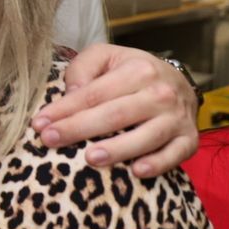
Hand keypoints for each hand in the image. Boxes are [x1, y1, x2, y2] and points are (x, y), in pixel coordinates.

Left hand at [34, 45, 198, 177]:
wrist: (177, 82)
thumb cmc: (131, 72)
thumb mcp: (106, 57)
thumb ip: (83, 67)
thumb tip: (71, 92)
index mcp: (138, 70)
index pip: (93, 93)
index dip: (64, 109)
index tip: (38, 123)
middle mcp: (161, 93)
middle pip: (115, 114)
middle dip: (79, 128)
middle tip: (50, 140)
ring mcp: (177, 118)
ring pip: (146, 136)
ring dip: (118, 149)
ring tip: (90, 159)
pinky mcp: (189, 140)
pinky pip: (175, 154)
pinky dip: (159, 164)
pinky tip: (137, 172)